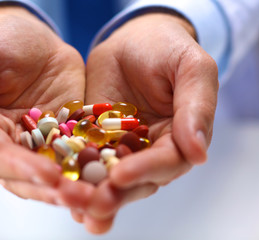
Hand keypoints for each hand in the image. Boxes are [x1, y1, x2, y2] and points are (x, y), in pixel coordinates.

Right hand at [0, 4, 93, 208]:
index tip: (49, 176)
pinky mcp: (67, 134)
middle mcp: (12, 143)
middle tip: (81, 197)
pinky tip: (111, 174)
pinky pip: (79, 153)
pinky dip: (92, 165)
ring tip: (98, 195)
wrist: (35, 36)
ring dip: (75, 185)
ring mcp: (42, 141)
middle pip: (28, 176)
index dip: (22, 169)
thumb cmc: (0, 41)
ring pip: (56, 171)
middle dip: (53, 189)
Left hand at [78, 13, 218, 232]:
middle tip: (94, 203)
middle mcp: (150, 149)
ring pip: (109, 175)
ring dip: (93, 192)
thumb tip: (198, 154)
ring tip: (75, 204)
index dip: (146, 171)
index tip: (121, 176)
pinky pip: (85, 157)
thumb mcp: (191, 68)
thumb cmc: (168, 48)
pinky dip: (74, 172)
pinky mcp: (95, 138)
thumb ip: (197, 107)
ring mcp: (120, 145)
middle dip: (116, 193)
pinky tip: (59, 188)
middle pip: (137, 179)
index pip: (167, 162)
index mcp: (179, 137)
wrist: (134, 39)